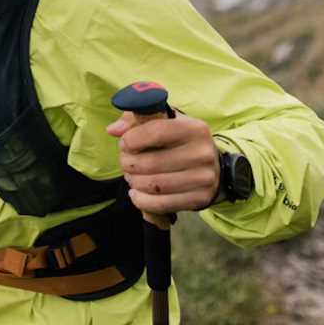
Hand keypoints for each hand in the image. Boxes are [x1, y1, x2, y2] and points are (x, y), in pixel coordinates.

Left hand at [105, 111, 220, 214]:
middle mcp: (203, 153)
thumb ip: (135, 120)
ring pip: (153, 185)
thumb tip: (113, 130)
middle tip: (126, 162)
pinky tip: (137, 193)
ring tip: (132, 177)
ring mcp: (204, 178)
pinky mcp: (200, 199)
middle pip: (150, 163)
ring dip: (134, 182)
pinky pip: (160, 204)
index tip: (125, 144)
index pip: (155, 132)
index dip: (131, 140)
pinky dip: (141, 200)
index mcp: (194, 129)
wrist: (210, 167)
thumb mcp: (161, 124)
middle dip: (128, 164)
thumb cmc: (176, 142)